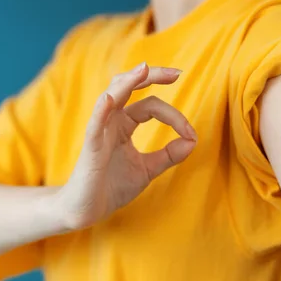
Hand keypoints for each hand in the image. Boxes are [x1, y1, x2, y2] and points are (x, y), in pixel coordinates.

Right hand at [56, 63, 196, 228]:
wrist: (87, 210)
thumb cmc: (112, 186)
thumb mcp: (148, 169)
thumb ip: (169, 155)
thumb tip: (193, 140)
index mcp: (124, 124)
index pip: (152, 106)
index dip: (175, 117)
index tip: (190, 134)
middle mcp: (111, 121)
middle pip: (130, 87)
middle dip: (152, 76)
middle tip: (177, 72)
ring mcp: (99, 131)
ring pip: (112, 97)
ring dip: (128, 82)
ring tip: (144, 69)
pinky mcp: (90, 148)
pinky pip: (95, 125)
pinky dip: (102, 110)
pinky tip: (110, 99)